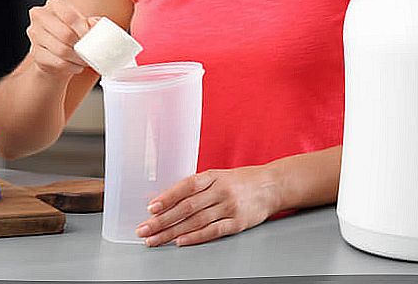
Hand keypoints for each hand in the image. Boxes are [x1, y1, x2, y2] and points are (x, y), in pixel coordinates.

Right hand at [26, 0, 98, 78]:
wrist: (57, 51)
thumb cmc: (73, 33)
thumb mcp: (85, 24)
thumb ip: (93, 22)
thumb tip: (94, 24)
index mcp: (54, 4)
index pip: (69, 15)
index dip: (83, 28)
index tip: (90, 37)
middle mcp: (41, 16)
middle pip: (65, 34)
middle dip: (81, 45)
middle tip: (90, 51)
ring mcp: (35, 35)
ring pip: (61, 50)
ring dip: (78, 58)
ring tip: (85, 59)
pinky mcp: (36, 54)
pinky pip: (58, 63)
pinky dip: (71, 66)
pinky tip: (76, 65)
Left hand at [135, 166, 280, 246]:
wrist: (272, 186)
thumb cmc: (241, 181)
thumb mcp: (219, 176)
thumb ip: (196, 187)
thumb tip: (165, 198)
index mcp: (213, 176)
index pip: (186, 186)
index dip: (167, 197)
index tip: (150, 208)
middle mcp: (220, 191)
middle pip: (187, 207)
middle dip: (162, 220)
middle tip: (144, 229)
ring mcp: (230, 207)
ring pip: (196, 221)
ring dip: (172, 232)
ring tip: (155, 239)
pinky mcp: (238, 223)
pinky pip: (213, 231)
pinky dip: (195, 237)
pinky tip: (181, 242)